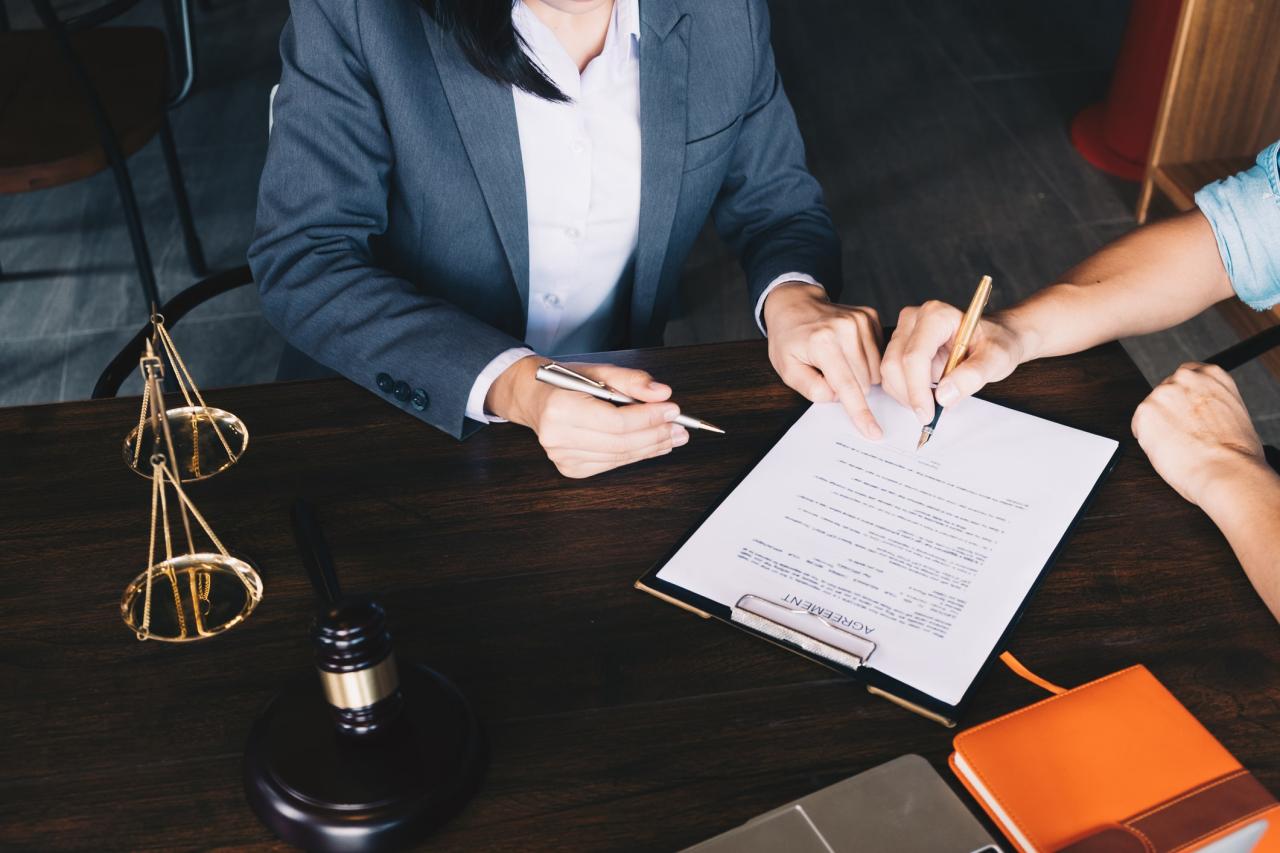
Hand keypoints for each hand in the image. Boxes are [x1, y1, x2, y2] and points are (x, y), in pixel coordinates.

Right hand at [485, 356, 686, 478]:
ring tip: (672, 437)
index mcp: (561, 408)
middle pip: (621, 443)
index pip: (616, 421)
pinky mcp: (570, 469)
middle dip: (656, 435)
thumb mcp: (599, 371)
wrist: (534, 397)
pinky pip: (611, 464)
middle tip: (680, 428)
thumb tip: (662, 393)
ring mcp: (562, 457)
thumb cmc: (566, 381)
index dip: (649, 418)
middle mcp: (558, 436)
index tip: (673, 410)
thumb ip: (631, 381)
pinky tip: (651, 446)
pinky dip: (634, 455)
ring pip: (619, 457)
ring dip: (650, 447)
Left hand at [762, 283, 884, 438]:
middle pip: (864, 382)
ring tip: (837, 361)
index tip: (874, 432)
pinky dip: (865, 360)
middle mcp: (846, 328)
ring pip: (875, 371)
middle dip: (848, 388)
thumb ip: (812, 389)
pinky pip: (879, 355)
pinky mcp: (870, 317)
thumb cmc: (789, 339)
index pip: (847, 386)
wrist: (795, 304)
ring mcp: (861, 320)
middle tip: (828, 373)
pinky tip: (847, 351)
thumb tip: (839, 397)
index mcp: (822, 342)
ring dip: (858, 375)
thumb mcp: (787, 369)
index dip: (860, 412)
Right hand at [881, 301, 1028, 423]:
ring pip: (888, 372)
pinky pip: (890, 376)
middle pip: (895, 364)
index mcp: (937, 316)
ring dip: (906, 395)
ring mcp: (903, 332)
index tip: (928, 413)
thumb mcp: (996, 359)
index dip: (917, 389)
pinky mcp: (898, 346)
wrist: (994, 339)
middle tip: (931, 414)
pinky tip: (926, 394)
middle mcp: (914, 319)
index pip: (914, 356)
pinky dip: (904, 392)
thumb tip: (944, 396)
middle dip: (911, 395)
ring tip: (933, 401)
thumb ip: (973, 376)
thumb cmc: (996, 343)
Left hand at [1131, 362, 1266, 506]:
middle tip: (1183, 434)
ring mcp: (1163, 393)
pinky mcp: (1144, 412)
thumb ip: (1211, 403)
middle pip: (1166, 391)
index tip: (1185, 408)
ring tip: (1181, 445)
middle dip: (1170, 411)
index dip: (1184, 396)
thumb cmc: (1236, 453)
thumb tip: (1198, 412)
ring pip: (1152, 409)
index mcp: (1212, 375)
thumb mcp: (1234, 413)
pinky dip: (1148, 440)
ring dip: (1159, 426)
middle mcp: (1186, 378)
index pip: (1187, 374)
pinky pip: (1139, 426)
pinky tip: (1168, 449)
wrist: (1226, 470)